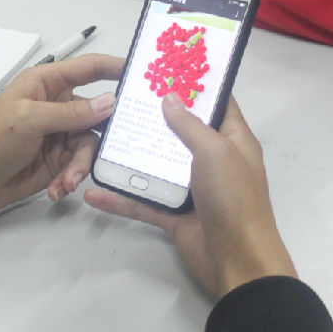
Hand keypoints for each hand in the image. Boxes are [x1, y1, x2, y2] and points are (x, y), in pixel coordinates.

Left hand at [0, 53, 123, 223]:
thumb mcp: (30, 120)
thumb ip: (72, 112)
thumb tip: (111, 101)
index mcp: (48, 83)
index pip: (89, 68)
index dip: (116, 67)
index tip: (144, 75)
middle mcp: (58, 105)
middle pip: (98, 113)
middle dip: (105, 133)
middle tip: (122, 146)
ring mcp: (60, 134)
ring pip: (90, 145)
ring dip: (80, 166)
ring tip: (67, 181)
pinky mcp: (58, 161)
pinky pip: (79, 166)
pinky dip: (71, 178)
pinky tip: (58, 190)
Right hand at [84, 94, 295, 298]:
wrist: (237, 262)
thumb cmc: (234, 199)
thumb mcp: (216, 152)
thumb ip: (190, 125)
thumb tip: (170, 97)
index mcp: (232, 141)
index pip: (216, 105)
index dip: (195, 86)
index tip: (166, 68)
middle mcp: (212, 161)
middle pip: (180, 133)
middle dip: (154, 117)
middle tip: (123, 98)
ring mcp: (191, 188)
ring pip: (157, 166)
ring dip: (132, 155)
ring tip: (102, 136)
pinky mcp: (173, 214)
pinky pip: (143, 201)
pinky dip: (120, 198)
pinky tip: (94, 192)